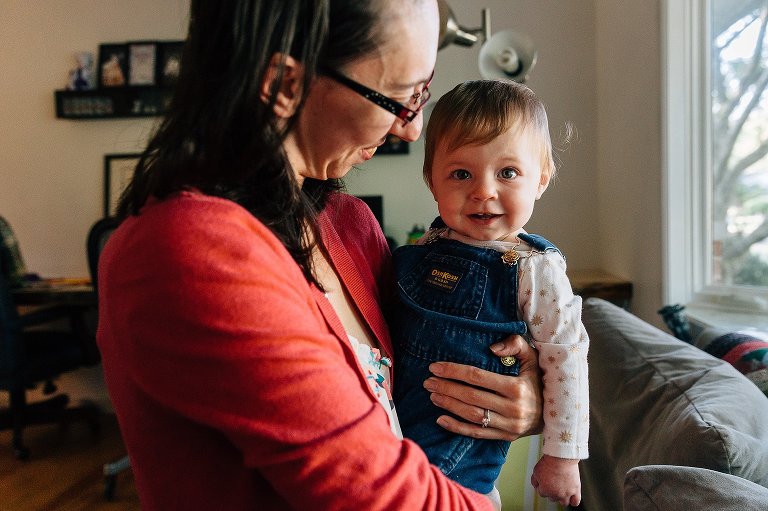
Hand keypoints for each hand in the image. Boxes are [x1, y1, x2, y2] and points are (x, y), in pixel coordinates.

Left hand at [422, 334, 542, 440]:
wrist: (555, 412)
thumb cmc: (538, 380)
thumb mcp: (533, 358)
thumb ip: (515, 345)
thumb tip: (492, 348)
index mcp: (517, 387)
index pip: (478, 377)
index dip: (454, 371)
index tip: (435, 367)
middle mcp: (512, 409)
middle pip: (471, 397)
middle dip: (446, 388)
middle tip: (428, 381)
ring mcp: (508, 426)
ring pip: (472, 416)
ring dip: (448, 405)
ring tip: (432, 395)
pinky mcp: (505, 437)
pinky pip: (477, 434)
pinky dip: (457, 428)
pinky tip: (441, 419)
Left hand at [531, 455, 580, 506]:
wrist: (561, 457)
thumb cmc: (549, 462)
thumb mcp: (536, 471)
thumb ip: (534, 481)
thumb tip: (536, 486)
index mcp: (545, 490)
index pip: (541, 493)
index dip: (542, 486)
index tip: (545, 481)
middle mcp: (556, 494)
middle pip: (552, 498)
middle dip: (552, 491)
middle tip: (553, 482)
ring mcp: (566, 493)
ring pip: (563, 502)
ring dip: (561, 497)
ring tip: (561, 489)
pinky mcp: (576, 490)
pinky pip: (575, 502)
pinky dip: (573, 501)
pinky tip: (571, 497)